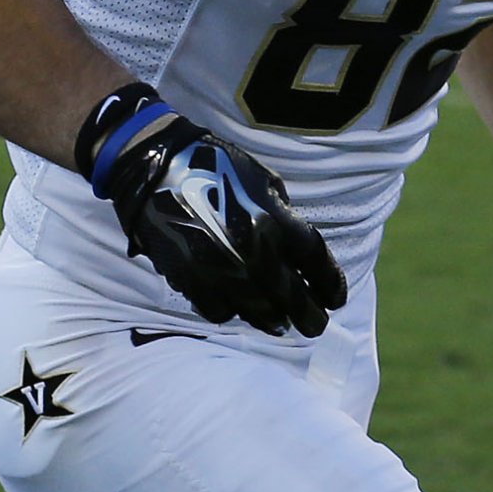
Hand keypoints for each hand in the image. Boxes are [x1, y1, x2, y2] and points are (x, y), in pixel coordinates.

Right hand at [80, 88, 345, 337]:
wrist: (157, 166)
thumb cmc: (217, 167)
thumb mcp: (264, 182)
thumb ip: (285, 219)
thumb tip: (297, 256)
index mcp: (275, 221)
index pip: (317, 264)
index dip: (331, 285)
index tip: (335, 299)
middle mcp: (252, 251)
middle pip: (293, 299)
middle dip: (310, 317)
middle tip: (315, 325)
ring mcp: (220, 270)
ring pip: (258, 313)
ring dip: (272, 320)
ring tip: (278, 322)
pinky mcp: (190, 279)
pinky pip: (219, 311)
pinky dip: (231, 311)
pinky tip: (234, 304)